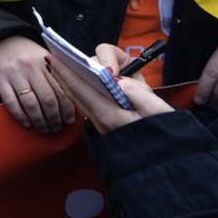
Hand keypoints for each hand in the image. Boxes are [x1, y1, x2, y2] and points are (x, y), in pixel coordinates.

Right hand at [0, 36, 75, 133]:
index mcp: (46, 62)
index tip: (69, 121)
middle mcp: (31, 67)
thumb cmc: (26, 53)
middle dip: (53, 119)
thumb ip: (57, 73)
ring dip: (39, 121)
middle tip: (56, 128)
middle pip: (47, 99)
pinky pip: (11, 102)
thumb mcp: (44, 57)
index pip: (61, 90)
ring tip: (44, 129)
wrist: (0, 40)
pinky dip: (20, 116)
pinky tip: (27, 123)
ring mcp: (14, 73)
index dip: (67, 109)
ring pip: (30, 104)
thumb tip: (73, 99)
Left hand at [47, 44, 173, 133]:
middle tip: (50, 58)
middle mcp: (100, 119)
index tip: (53, 57)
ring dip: (69, 81)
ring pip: (79, 98)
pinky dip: (77, 90)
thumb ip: (139, 94)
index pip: (81, 88)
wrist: (166, 161)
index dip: (65, 71)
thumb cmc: (165, 133)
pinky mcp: (105, 125)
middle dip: (62, 74)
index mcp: (110, 115)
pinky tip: (75, 82)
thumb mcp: (158, 111)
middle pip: (75, 91)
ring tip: (60, 67)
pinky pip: (86, 103)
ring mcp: (101, 123)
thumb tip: (120, 81)